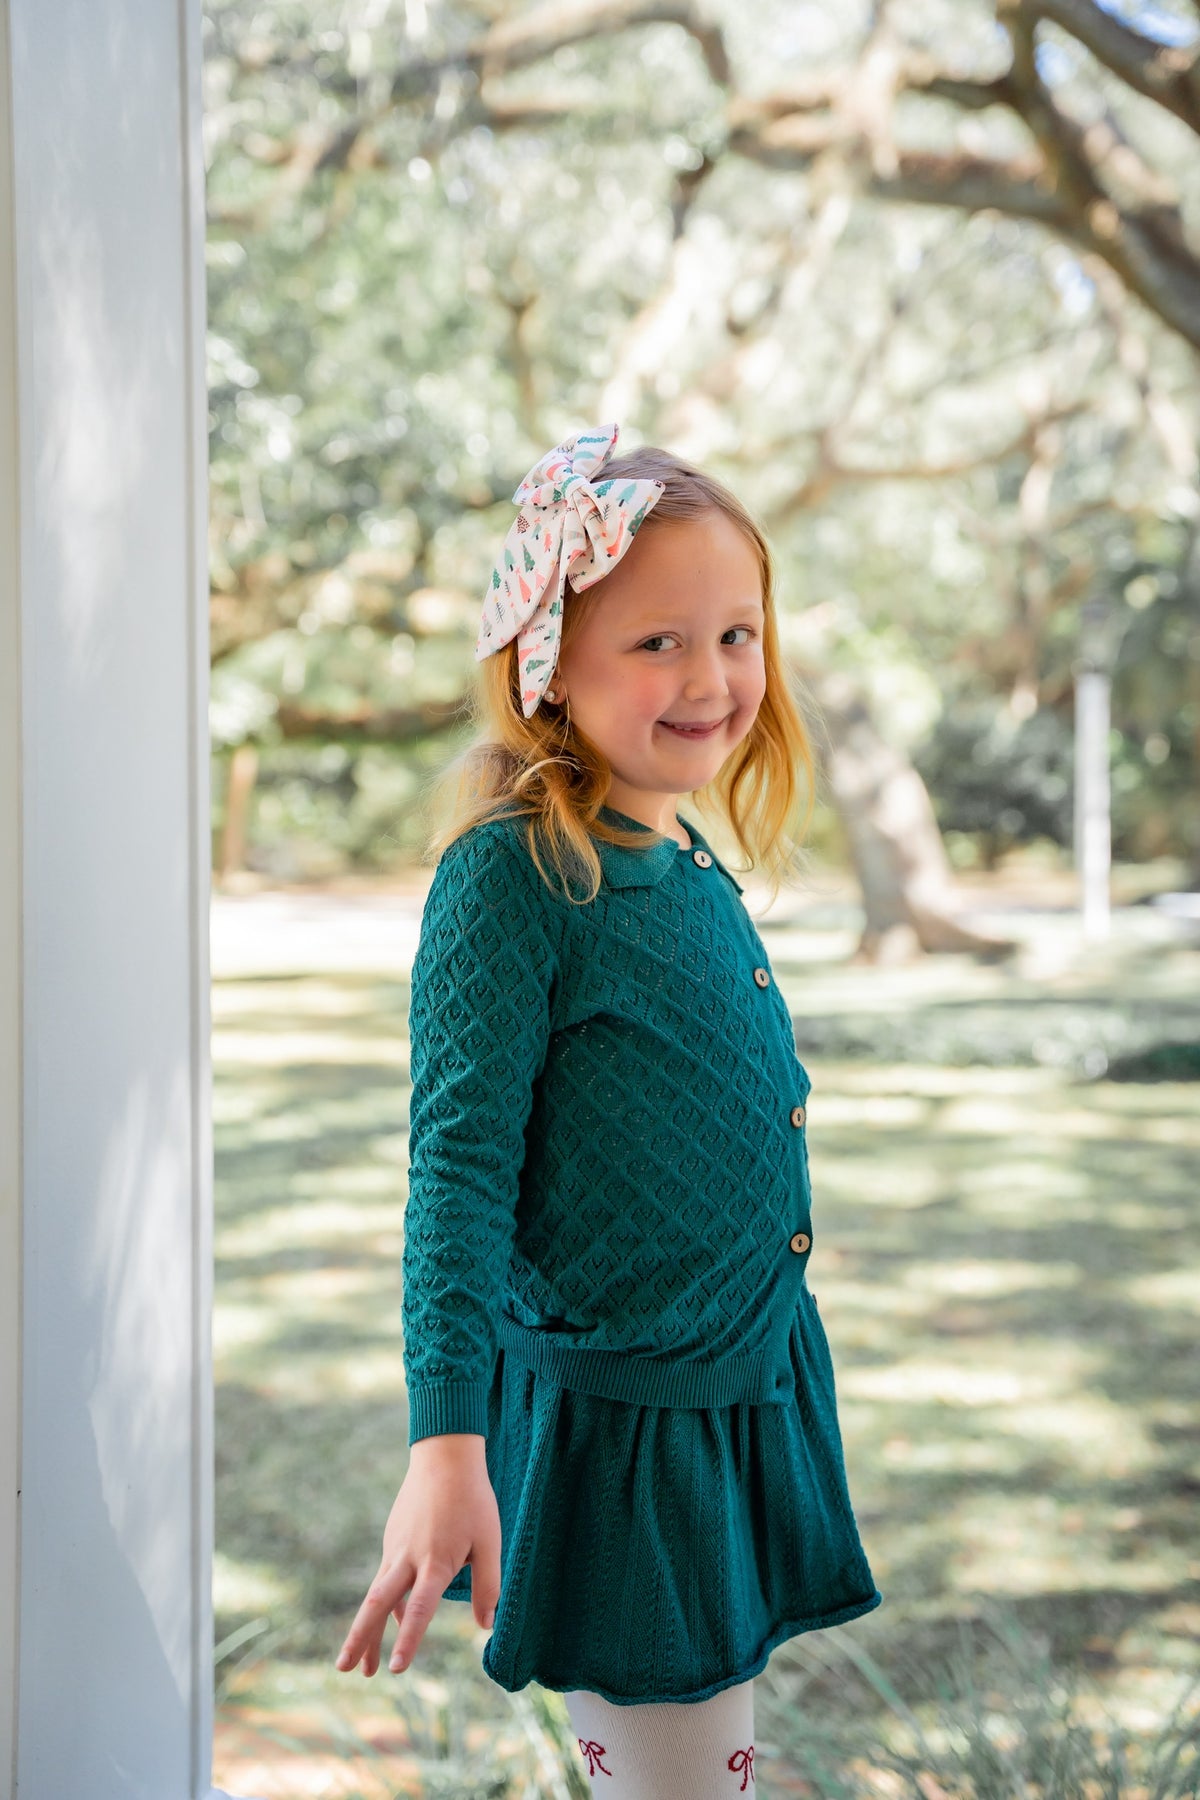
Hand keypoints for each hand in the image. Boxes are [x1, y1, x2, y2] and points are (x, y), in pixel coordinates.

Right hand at [334, 1433, 499, 1676]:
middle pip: (377, 1603)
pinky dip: (386, 1604)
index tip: (396, 1670)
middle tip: (344, 1670)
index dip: (408, 1639)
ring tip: (360, 1667)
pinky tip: (393, 1617)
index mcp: (436, 1561)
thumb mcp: (489, 1541)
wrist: (444, 1456)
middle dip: (359, 1639)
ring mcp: (395, 1548)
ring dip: (366, 1631)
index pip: (420, 1608)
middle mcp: (409, 1558)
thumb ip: (488, 1585)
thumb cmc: (473, 1500)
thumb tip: (487, 1626)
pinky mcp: (392, 1539)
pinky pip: (386, 1578)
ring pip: (375, 1595)